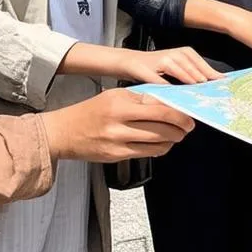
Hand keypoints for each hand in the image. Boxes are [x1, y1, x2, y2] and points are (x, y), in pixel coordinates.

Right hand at [41, 88, 194, 162]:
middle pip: (163, 126)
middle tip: (188, 125)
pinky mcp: (116, 156)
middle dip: (181, 127)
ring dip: (173, 139)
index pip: (159, 106)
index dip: (178, 111)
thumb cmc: (91, 111)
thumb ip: (140, 98)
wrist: (63, 132)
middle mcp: (120, 121)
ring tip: (178, 135)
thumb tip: (168, 102)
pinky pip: (146, 153)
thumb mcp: (115, 96)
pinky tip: (162, 144)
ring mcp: (118, 141)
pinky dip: (159, 149)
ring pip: (157, 142)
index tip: (188, 112)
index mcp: (121, 102)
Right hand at [118, 47, 222, 85]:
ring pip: (179, 70)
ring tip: (198, 90)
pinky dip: (166, 86)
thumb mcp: (176, 68)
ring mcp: (162, 59)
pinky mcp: (147, 68)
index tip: (224, 85)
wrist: (128, 61)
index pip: (203, 65)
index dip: (213, 75)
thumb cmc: (155, 68)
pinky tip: (172, 95)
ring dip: (189, 80)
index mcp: (185, 53)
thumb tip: (210, 86)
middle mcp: (175, 54)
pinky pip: (159, 79)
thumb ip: (191, 75)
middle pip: (194, 67)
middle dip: (204, 79)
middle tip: (214, 92)